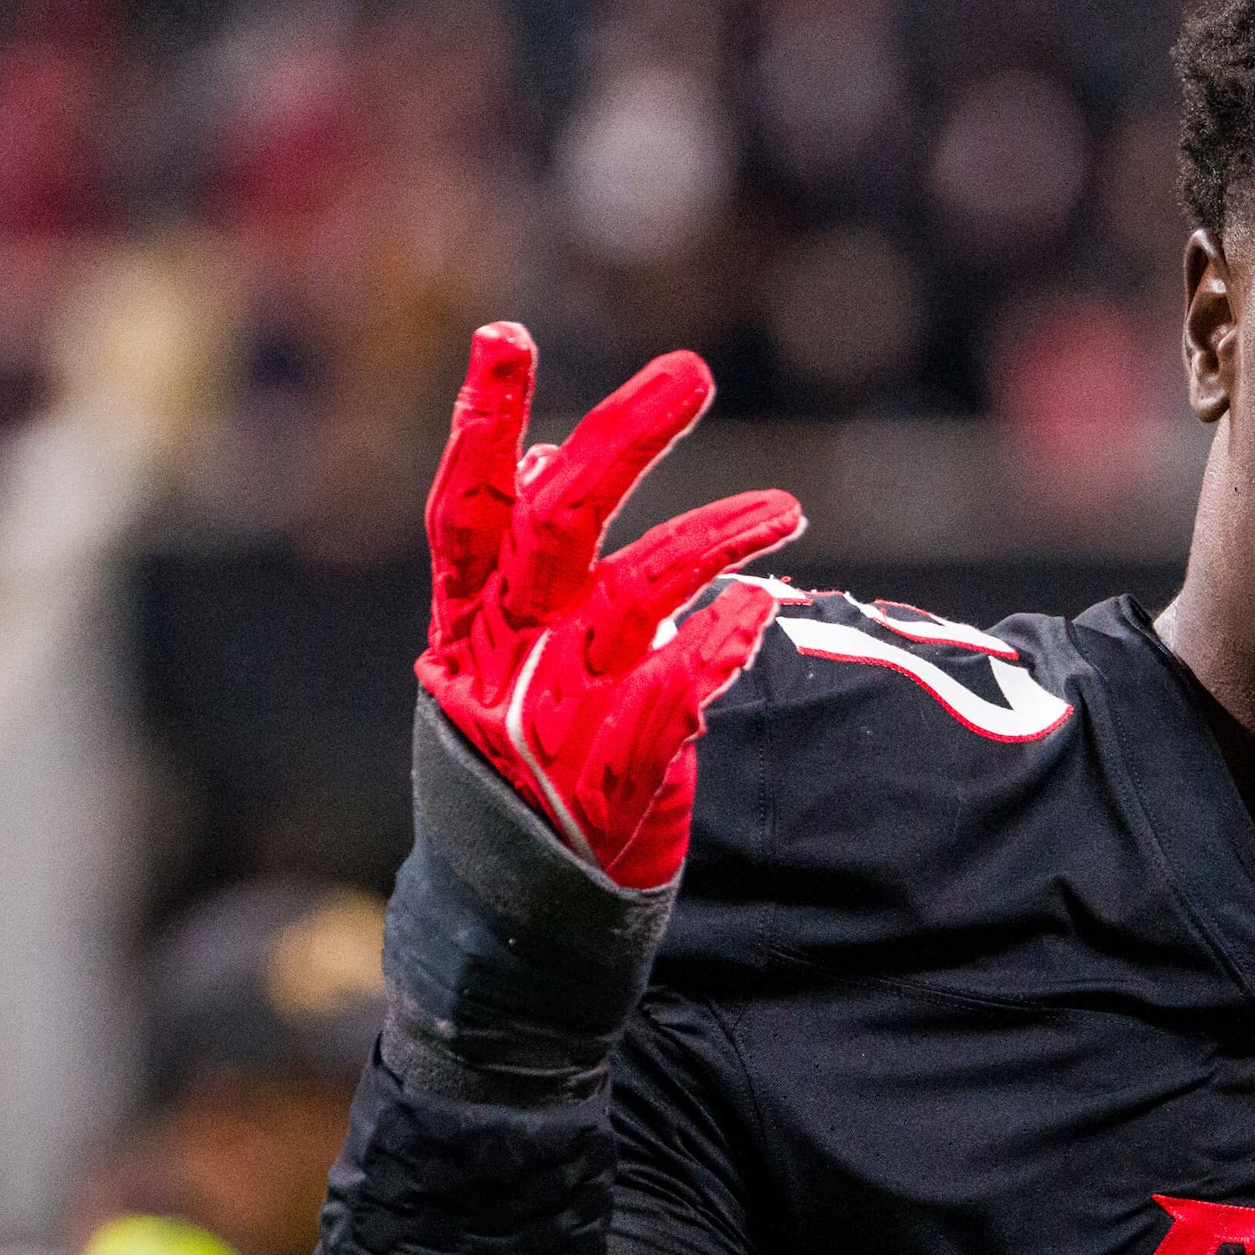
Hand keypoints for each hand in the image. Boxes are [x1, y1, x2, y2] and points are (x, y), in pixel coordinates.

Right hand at [420, 325, 802, 889]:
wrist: (513, 919)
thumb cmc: (520, 762)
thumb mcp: (505, 655)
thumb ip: (525, 562)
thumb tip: (548, 453)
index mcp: (466, 623)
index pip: (465, 506)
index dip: (480, 423)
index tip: (505, 334)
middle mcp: (499, 659)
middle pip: (552, 527)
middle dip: (620, 441)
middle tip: (692, 370)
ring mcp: (549, 720)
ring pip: (630, 599)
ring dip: (713, 539)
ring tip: (789, 508)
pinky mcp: (607, 781)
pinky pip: (665, 699)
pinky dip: (711, 647)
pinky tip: (758, 607)